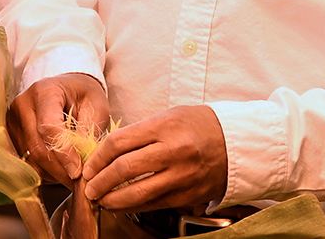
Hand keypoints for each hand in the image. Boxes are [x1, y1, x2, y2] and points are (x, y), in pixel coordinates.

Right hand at [7, 73, 108, 184]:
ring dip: (53, 174)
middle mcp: (23, 104)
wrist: (67, 88)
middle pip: (37, 146)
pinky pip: (26, 161)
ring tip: (72, 177)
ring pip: (30, 158)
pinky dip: (45, 171)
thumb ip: (89, 133)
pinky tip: (60, 170)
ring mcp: (13, 120)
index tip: (78, 172)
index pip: (48, 127)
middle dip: (60, 170)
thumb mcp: (97, 108)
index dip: (63, 153)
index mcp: (45, 92)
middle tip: (79, 184)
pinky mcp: (11, 134)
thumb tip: (82, 163)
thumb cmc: (84, 97)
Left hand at [81, 105, 226, 212]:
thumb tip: (109, 151)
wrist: (236, 142)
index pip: (119, 143)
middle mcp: (171, 152)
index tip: (88, 166)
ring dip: (114, 200)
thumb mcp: (167, 117)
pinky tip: (122, 206)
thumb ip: (140, 133)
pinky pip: (155, 204)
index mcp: (163, 127)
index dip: (98, 157)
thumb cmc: (198, 125)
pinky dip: (134, 207)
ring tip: (101, 200)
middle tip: (89, 187)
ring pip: (139, 193)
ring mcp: (181, 176)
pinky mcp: (188, 195)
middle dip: (101, 182)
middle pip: (124, 169)